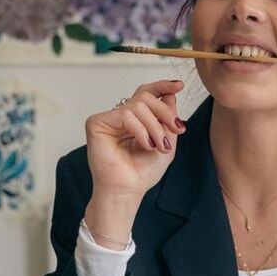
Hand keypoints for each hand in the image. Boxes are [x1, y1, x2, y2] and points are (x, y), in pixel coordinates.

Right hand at [83, 80, 185, 245]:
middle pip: (145, 96)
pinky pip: (125, 114)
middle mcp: (120, 116)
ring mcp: (108, 118)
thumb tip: (170, 95)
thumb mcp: (166, 142)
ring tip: (158, 147)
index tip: (179, 85)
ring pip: (138, 105)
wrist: (129, 189)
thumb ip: (168, 119)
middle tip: (176, 130)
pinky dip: (140, 129)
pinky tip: (145, 144)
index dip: (163, 86)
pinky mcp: (97, 123)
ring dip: (154, 127)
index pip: (147, 93)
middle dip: (164, 112)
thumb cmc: (143, 171)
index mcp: (136, 118)